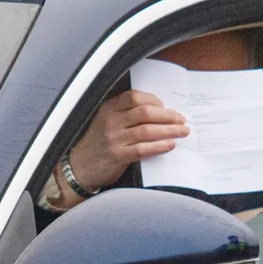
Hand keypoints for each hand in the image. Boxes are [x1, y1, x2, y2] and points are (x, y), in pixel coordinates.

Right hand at [66, 89, 189, 191]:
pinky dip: (159, 146)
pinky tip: (170, 145)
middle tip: (181, 120)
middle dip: (167, 115)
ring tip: (182, 132)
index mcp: (109, 108)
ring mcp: (114, 139)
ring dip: (168, 130)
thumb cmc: (98, 143)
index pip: (135, 97)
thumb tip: (159, 112)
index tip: (166, 107)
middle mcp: (111, 121)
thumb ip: (126, 114)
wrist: (80, 166)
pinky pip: (143, 149)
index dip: (154, 100)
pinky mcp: (118, 156)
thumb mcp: (106, 121)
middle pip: (145, 112)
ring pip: (147, 130)